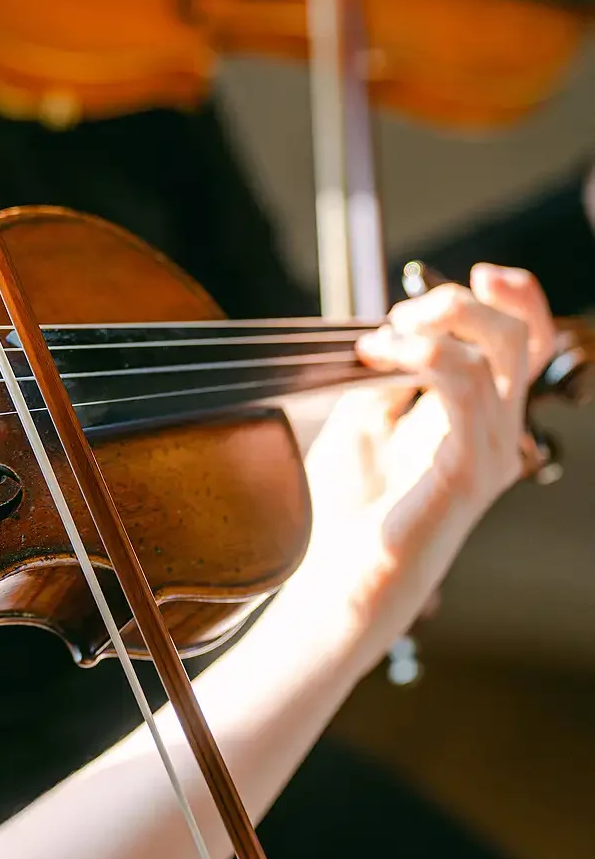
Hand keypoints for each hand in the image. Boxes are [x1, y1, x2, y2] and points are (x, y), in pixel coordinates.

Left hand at [279, 265, 554, 673]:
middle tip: (398, 316)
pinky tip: (379, 355)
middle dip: (456, 301)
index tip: (478, 273)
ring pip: (497, 349)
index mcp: (477, 420)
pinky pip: (463, 383)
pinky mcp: (468, 471)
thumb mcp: (365, 419)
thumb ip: (392, 372)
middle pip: (519, 335)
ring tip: (378, 340)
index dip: (517, 296)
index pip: (525, 344)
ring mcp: (489, 453)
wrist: (333, 586)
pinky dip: (419, 352)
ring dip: (430, 322)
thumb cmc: (345, 513)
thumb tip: (396, 327)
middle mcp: (496, 434)